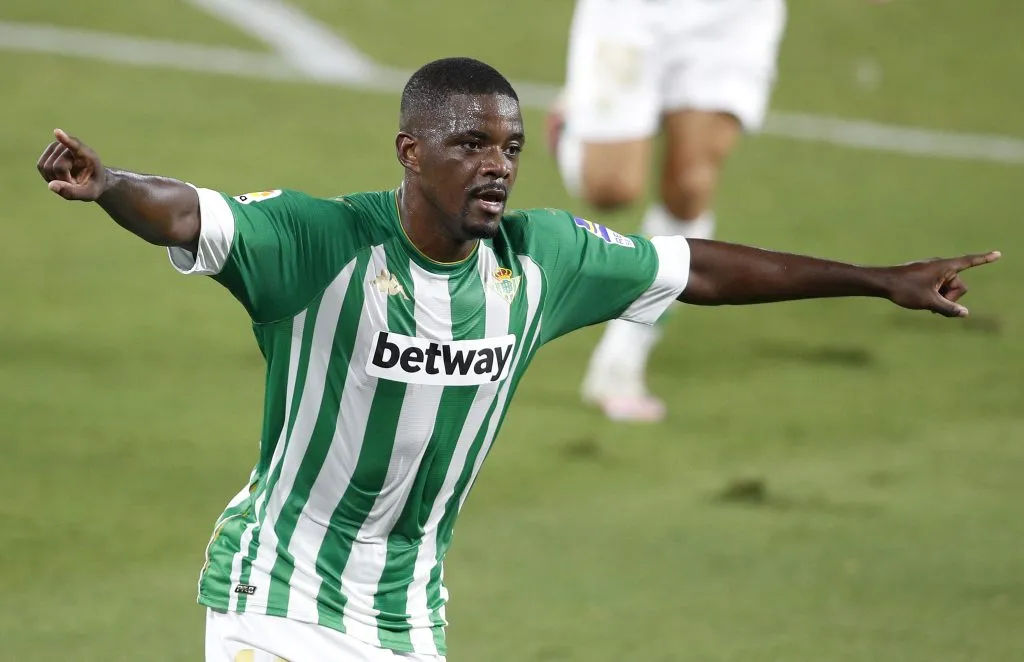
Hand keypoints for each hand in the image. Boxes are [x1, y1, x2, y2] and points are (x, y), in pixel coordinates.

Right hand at [36, 128, 106, 200]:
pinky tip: (59, 177)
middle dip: (63, 180)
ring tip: (68, 179)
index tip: (57, 132)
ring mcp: (58, 146)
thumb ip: (73, 192)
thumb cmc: (93, 185)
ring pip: (46, 166)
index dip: (65, 140)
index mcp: (88, 154)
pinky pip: (40, 166)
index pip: (75, 146)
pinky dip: (48, 176)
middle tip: (75, 182)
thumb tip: (51, 186)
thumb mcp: (89, 194)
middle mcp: (71, 146)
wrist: (92, 178)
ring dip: (55, 178)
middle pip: (58, 166)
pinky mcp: (49, 150)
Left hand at [884, 252, 1000, 317]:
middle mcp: (940, 265)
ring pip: (948, 289)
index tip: (998, 254)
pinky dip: (935, 296)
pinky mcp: (925, 275)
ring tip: (927, 305)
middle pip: (959, 285)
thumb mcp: (929, 302)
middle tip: (934, 307)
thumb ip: (948, 309)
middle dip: (951, 298)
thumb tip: (965, 314)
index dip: (985, 259)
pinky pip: (938, 287)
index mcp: (944, 267)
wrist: (882, 283)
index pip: (969, 262)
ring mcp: (932, 270)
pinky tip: (924, 302)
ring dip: (942, 298)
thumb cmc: (905, 289)